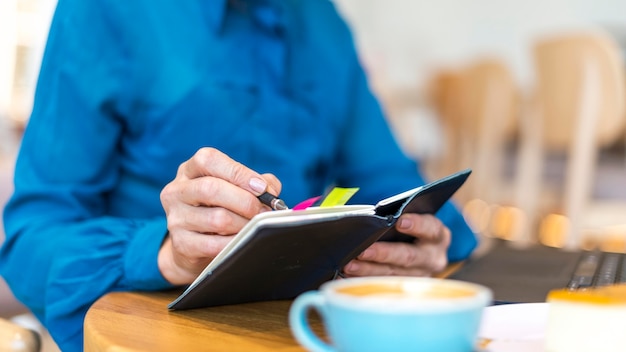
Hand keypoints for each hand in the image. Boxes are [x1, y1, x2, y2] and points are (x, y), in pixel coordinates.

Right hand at [158, 147, 281, 284]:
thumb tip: (271, 191)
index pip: (209, 160)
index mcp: (189, 170)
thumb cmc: (220, 209)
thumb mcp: (234, 189)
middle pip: (211, 189)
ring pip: (217, 219)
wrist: (192, 247)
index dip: (239, 172)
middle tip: (265, 212)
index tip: (262, 187)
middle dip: (246, 201)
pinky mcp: (181, 244)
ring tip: (256, 228)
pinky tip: (243, 242)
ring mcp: (176, 218)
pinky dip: (235, 243)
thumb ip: (257, 183)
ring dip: (244, 225)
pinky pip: (215, 245)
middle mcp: (177, 191)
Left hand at [343, 213, 450, 276]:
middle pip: (408, 256)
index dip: (416, 224)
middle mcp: (433, 258)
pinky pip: (384, 285)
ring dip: (368, 270)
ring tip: (349, 265)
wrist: (422, 253)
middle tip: (363, 251)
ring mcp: (421, 276)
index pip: (430, 228)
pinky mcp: (407, 288)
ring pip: (393, 274)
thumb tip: (374, 219)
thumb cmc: (412, 230)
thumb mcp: (413, 220)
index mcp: (438, 236)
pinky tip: (350, 275)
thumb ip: (400, 219)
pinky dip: (365, 279)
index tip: (399, 221)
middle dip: (383, 253)